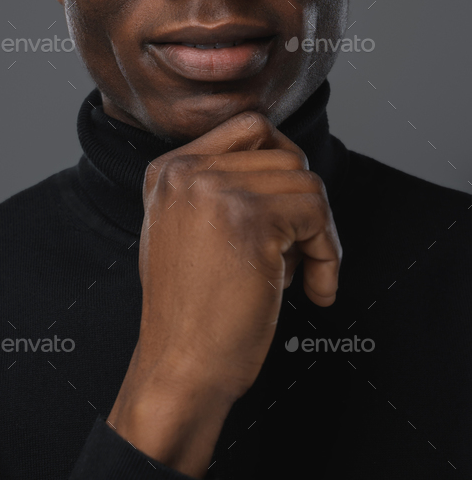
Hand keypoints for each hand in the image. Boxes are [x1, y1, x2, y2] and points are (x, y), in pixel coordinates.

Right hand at [107, 109, 341, 476]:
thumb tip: (288, 165)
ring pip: (307, 183)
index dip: (284, 165)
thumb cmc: (192, 311)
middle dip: (304, 207)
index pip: (250, 127)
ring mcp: (214, 190)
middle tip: (297, 254)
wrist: (179, 369)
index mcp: (168, 170)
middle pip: (286, 156)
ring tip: (299, 276)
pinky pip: (317, 215)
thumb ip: (220, 188)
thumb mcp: (186, 229)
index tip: (291, 210)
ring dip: (318, 235)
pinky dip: (329, 255)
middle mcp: (186, 170)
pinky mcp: (248, 219)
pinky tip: (314, 290)